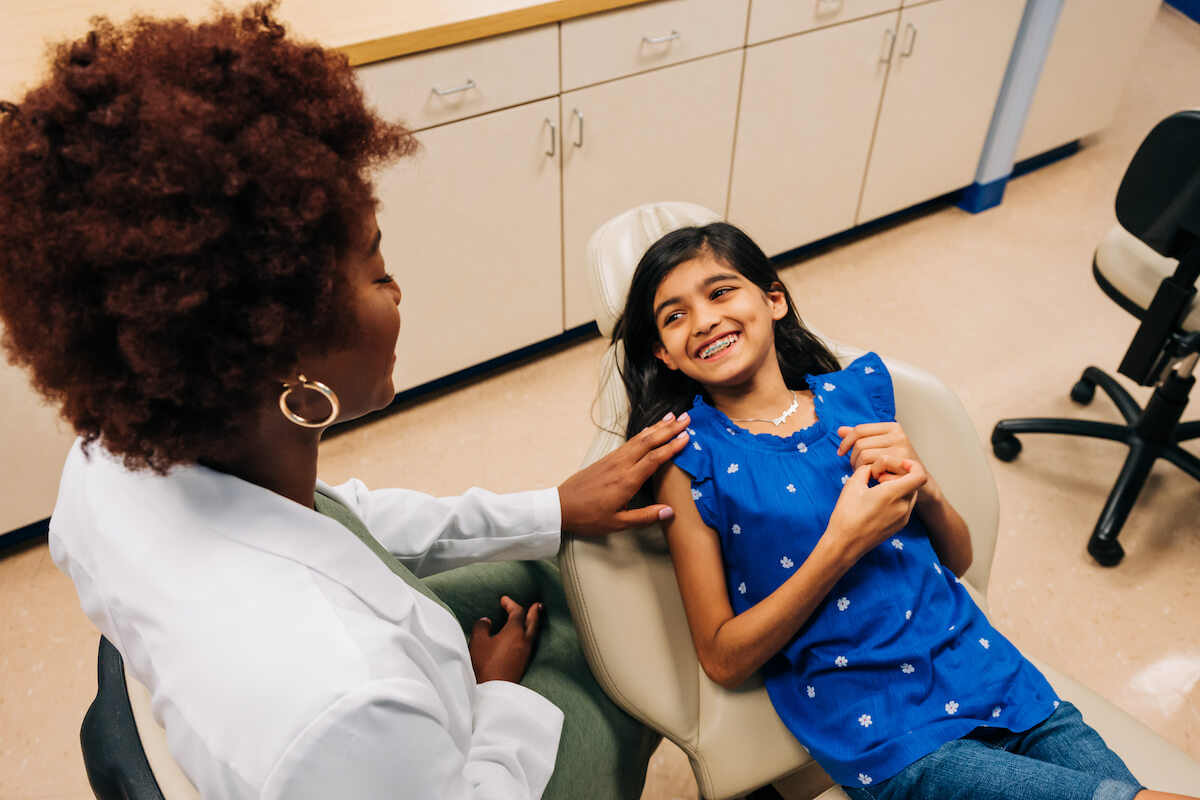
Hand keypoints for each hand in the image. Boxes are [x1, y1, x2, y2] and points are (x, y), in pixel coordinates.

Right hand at [469, 596, 541, 683]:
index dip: (511, 604)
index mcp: (514, 632)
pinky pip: (528, 644)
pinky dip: (527, 636)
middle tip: (537, 605)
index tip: (504, 600)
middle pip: (532, 622)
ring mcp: (525, 654)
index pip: (517, 613)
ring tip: (532, 620)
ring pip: (532, 634)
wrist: (494, 689)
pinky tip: (522, 640)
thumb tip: (486, 621)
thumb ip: (482, 627)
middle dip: (534, 612)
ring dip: (532, 624)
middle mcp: (524, 641)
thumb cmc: (486, 664)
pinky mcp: (522, 664)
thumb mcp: (478, 642)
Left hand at [557, 412, 690, 535]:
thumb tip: (669, 511)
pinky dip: (643, 434)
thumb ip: (644, 517)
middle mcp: (621, 465)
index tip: (687, 436)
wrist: (560, 507)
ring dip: (657, 427)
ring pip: (639, 439)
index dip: (672, 446)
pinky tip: (649, 430)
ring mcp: (612, 460)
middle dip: (668, 429)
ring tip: (672, 417)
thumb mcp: (617, 523)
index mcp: (626, 481)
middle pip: (649, 442)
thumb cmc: (588, 517)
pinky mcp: (606, 459)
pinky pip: (629, 442)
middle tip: (686, 418)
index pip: (654, 458)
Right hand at [825, 457, 926, 562]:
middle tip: (879, 476)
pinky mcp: (900, 525)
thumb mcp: (853, 484)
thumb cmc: (847, 515)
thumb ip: (866, 469)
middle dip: (900, 474)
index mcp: (892, 494)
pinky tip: (879, 500)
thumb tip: (873, 466)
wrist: (845, 544)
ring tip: (878, 487)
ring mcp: (903, 517)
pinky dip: (897, 498)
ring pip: (910, 493)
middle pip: (914, 482)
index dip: (912, 465)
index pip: (919, 475)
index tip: (896, 464)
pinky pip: (905, 505)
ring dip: (898, 486)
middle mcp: (903, 506)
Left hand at [837, 422, 937, 500]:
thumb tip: (840, 430)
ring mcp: (902, 450)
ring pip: (865, 457)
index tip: (840, 452)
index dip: (846, 442)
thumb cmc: (896, 462)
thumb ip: (861, 437)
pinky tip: (876, 478)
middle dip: (853, 459)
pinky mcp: (903, 466)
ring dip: (861, 468)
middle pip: (860, 445)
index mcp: (892, 427)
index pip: (860, 430)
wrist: (919, 481)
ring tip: (867, 473)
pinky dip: (872, 475)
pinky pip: (875, 469)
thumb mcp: (880, 446)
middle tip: (857, 468)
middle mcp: (899, 436)